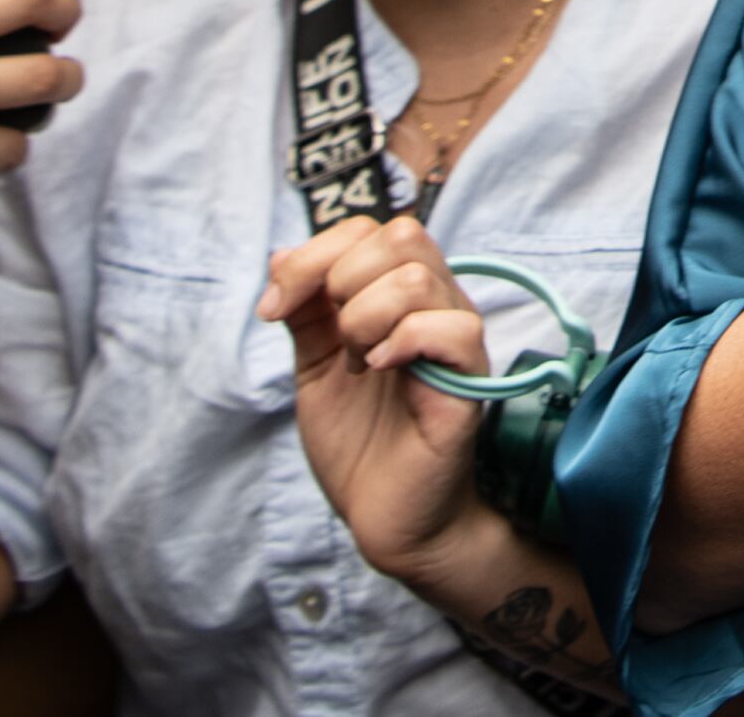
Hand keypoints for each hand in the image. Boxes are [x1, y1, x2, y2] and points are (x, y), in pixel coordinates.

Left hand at [260, 215, 503, 590]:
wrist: (382, 514)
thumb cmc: (358, 441)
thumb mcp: (314, 366)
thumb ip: (305, 311)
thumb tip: (280, 254)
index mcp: (400, 296)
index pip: (371, 228)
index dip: (314, 254)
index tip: (275, 309)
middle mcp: (436, 306)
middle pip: (403, 235)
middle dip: (341, 278)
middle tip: (331, 337)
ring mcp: (455, 342)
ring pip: (418, 278)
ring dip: (365, 317)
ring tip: (356, 362)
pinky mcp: (468, 381)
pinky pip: (452, 328)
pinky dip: (401, 342)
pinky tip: (378, 370)